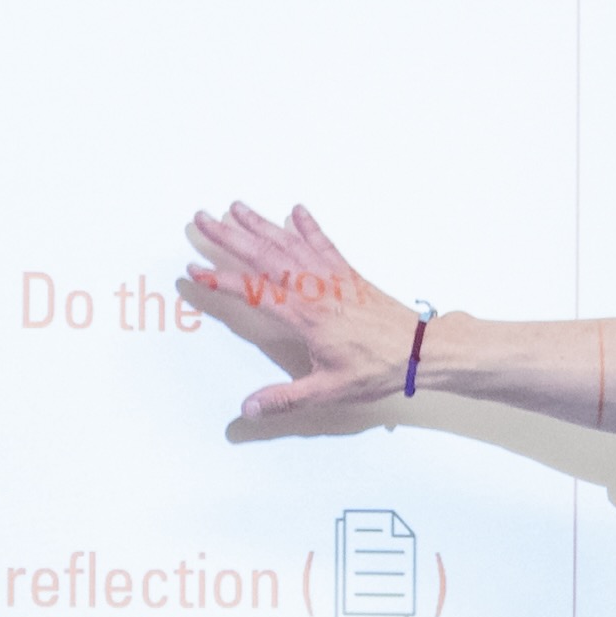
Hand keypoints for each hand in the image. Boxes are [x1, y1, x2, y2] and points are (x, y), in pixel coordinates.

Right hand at [178, 203, 414, 434]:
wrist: (420, 350)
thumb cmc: (377, 368)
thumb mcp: (330, 391)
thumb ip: (286, 399)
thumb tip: (248, 408)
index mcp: (305, 315)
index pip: (254, 292)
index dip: (222, 281)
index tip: (195, 270)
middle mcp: (315, 288)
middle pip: (264, 256)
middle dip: (230, 236)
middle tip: (202, 219)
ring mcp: (332, 277)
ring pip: (289, 243)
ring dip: (261, 224)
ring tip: (236, 207)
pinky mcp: (349, 274)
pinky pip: (324, 243)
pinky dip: (308, 226)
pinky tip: (296, 210)